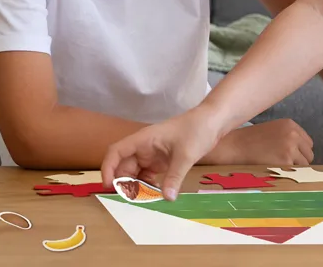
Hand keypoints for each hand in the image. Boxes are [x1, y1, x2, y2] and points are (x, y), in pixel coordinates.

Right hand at [101, 105, 222, 199]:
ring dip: (137, 187)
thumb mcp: (185, 155)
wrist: (214, 121)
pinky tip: (156, 194)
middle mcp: (145, 147)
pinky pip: (148, 175)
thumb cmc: (197, 130)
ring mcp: (153, 153)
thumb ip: (174, 177)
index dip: (108, 168)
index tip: (108, 187)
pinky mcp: (162, 160)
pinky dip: (148, 185)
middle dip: (125, 184)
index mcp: (144, 139)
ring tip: (144, 201)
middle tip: (132, 202)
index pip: (116, 152)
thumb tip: (166, 199)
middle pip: (125, 167)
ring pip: (136, 173)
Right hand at [210, 119, 313, 165]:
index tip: (289, 158)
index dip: (299, 152)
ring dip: (293, 169)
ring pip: (304, 165)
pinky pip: (295, 173)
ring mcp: (290, 147)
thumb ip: (289, 137)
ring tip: (276, 168)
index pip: (308, 143)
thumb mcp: (273, 130)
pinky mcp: (285, 161)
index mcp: (291, 124)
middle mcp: (293, 134)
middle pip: (309, 154)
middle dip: (299, 161)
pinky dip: (287, 175)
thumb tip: (304, 154)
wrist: (235, 147)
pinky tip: (274, 172)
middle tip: (282, 165)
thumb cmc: (251, 141)